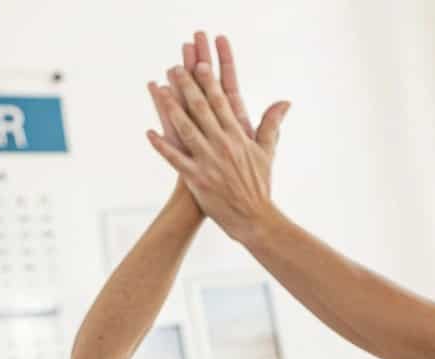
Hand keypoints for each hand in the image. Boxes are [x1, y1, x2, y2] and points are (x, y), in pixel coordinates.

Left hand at [146, 33, 289, 245]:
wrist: (254, 218)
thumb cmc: (260, 186)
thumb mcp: (267, 152)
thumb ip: (271, 124)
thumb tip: (285, 102)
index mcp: (238, 136)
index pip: (222, 103)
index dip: (209, 82)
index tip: (199, 65)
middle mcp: (222, 144)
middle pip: (201, 110)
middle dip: (188, 87)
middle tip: (176, 68)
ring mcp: (208, 161)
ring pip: (186, 129)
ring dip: (171, 108)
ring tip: (159, 91)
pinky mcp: (196, 178)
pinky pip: (175, 159)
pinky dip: (162, 146)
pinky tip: (149, 133)